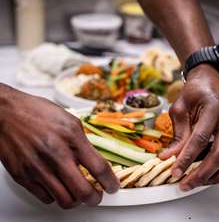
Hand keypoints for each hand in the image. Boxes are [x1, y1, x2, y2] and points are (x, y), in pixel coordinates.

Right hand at [0, 85, 118, 207]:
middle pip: (83, 192)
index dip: (110, 182)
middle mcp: (56, 155)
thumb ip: (83, 142)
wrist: (6, 113)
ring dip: (77, 201)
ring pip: (65, 201)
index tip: (113, 187)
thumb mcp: (70, 120)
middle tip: (97, 195)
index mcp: (72, 138)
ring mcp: (38, 168)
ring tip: (78, 193)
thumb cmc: (37, 112)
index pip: (99, 168)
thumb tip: (94, 160)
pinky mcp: (23, 177)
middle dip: (95, 198)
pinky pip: (45, 198)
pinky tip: (59, 187)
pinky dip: (56, 197)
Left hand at [160, 64, 218, 190]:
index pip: (201, 138)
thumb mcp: (180, 106)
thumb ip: (177, 132)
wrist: (212, 79)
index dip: (187, 157)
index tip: (174, 171)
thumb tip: (169, 156)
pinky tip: (209, 175)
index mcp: (214, 107)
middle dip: (201, 173)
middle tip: (185, 184)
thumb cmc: (195, 90)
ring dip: (215, 176)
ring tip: (197, 183)